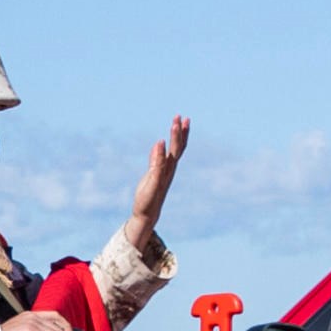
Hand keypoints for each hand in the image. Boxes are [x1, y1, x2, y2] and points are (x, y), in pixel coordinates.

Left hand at [120, 115, 190, 253]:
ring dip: (174, 139)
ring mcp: (163, 176)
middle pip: (177, 149)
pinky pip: (158, 166)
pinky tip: (160, 142)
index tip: (184, 118)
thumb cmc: (149, 194)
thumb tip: (158, 145)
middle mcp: (169, 170)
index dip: (182, 134)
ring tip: (175, 123)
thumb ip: (155, 160)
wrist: (146, 213)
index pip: (178, 148)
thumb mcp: (152, 173)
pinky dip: (160, 155)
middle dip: (179, 133)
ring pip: (171, 155)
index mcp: (169, 167)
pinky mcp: (154, 183)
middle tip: (181, 117)